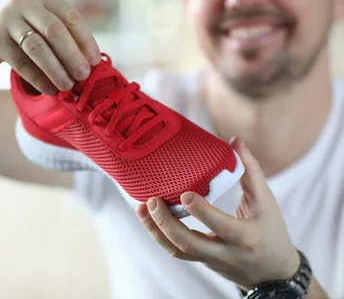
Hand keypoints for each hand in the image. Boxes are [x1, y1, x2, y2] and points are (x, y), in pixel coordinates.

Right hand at [0, 0, 100, 94]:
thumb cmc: (19, 26)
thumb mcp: (38, 17)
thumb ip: (60, 32)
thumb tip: (90, 61)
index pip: (69, 16)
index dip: (85, 40)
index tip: (95, 61)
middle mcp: (23, 1)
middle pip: (54, 30)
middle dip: (72, 56)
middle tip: (83, 75)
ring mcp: (6, 19)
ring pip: (37, 47)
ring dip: (56, 69)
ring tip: (67, 86)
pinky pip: (21, 63)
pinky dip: (38, 78)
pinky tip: (49, 89)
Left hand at [137, 137, 300, 290]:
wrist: (272, 272)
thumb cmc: (270, 230)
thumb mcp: (266, 202)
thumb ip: (250, 170)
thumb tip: (235, 140)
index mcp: (246, 236)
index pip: (222, 226)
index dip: (202, 212)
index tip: (184, 194)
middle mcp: (226, 252)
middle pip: (190, 244)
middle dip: (167, 223)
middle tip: (152, 200)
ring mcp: (210, 260)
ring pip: (177, 251)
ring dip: (156, 230)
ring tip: (141, 208)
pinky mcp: (200, 260)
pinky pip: (175, 251)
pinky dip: (159, 235)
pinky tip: (146, 217)